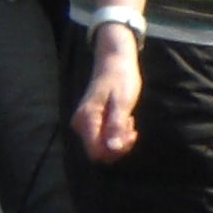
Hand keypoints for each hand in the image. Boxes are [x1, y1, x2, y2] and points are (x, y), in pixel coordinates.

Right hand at [73, 29, 142, 160]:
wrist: (114, 61)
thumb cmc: (120, 78)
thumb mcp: (123, 102)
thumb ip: (116, 126)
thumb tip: (112, 148)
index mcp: (87, 119)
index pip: (96, 151)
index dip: (116, 150)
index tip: (131, 134)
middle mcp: (81, 124)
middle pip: (99, 151)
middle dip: (119, 144)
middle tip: (131, 126)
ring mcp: (85, 123)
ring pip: (103, 145)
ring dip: (119, 138)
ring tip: (128, 119)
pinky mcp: (91, 121)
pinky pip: (104, 137)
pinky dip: (117, 132)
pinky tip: (125, 119)